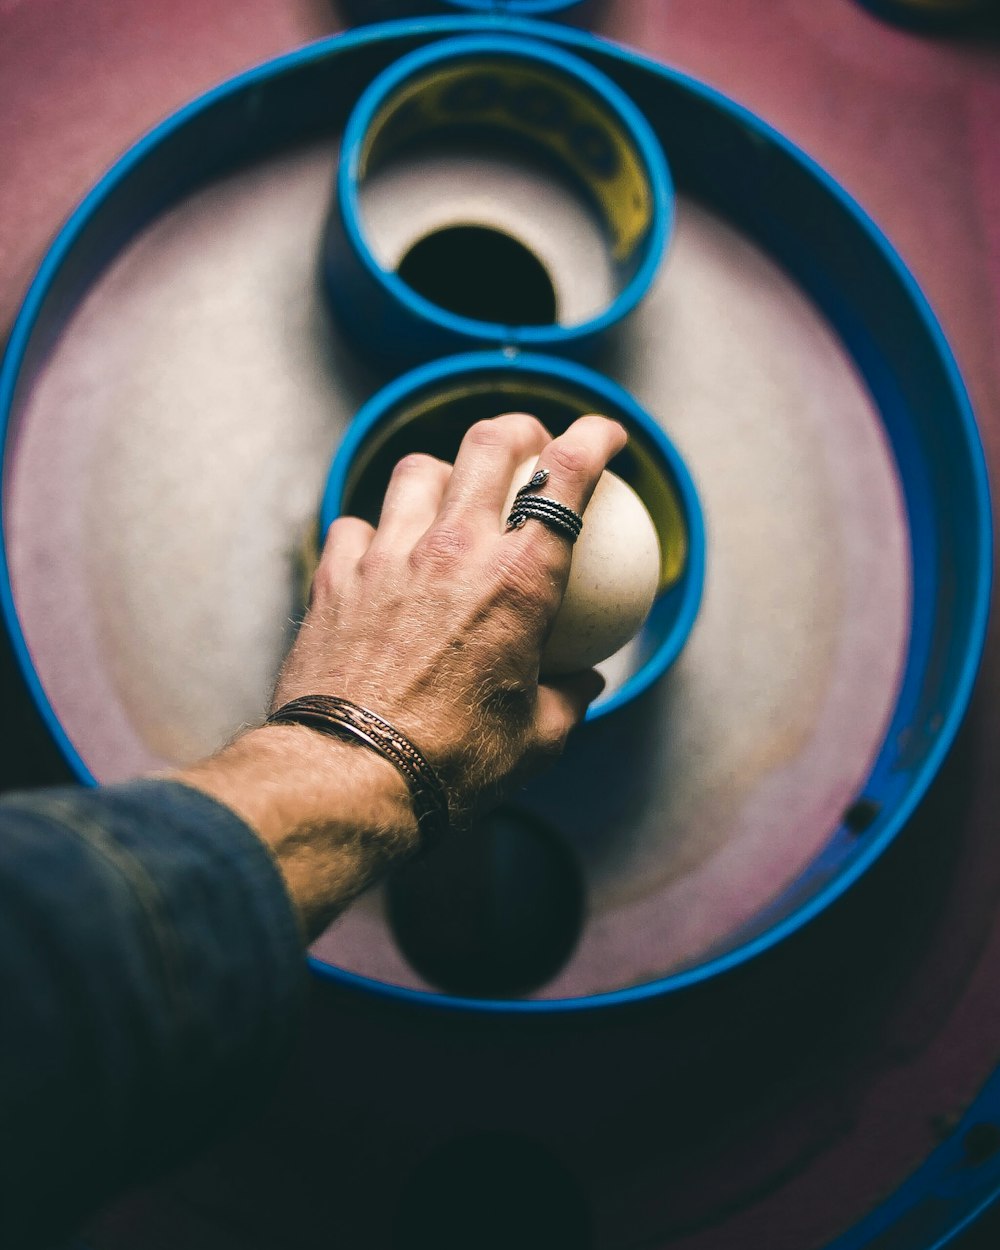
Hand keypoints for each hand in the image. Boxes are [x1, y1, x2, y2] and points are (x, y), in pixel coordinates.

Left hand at [177, 411, 625, 937]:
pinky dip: (374, 531)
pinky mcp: (334, 577)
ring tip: (449, 494)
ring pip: (415, 470)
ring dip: (443, 471)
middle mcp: (453, 549)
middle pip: (488, 443)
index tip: (606, 434)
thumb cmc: (455, 764)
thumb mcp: (538, 739)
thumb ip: (569, 698)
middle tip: (529, 442)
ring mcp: (386, 556)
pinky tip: (380, 554)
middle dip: (519, 428)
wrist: (351, 778)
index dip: (594, 439)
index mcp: (519, 581)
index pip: (567, 477)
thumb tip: (585, 681)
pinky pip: (354, 525)